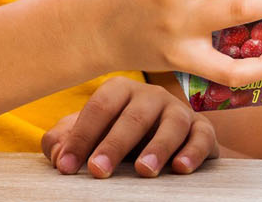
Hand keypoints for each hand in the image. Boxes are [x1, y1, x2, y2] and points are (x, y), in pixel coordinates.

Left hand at [42, 76, 214, 177]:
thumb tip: (58, 154)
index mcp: (121, 91)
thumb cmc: (116, 138)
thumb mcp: (87, 137)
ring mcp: (180, 112)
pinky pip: (203, 136)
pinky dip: (194, 152)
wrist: (162, 145)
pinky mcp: (202, 130)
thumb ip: (64, 141)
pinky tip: (180, 168)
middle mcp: (152, 97)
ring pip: (172, 124)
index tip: (66, 165)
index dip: (81, 137)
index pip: (100, 108)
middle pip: (134, 116)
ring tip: (143, 170)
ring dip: (158, 147)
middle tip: (98, 170)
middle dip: (114, 145)